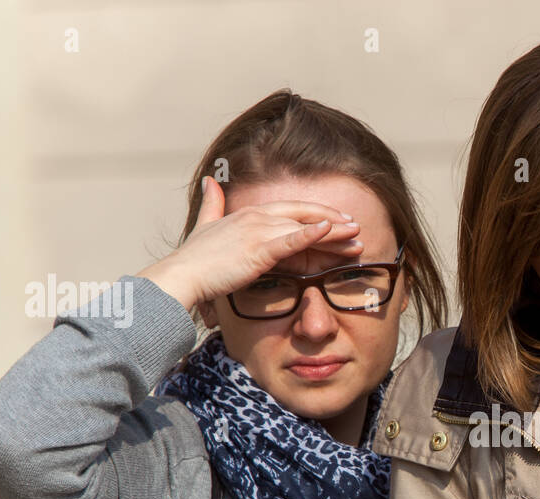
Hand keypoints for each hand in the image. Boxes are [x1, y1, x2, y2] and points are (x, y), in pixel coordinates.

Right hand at [136, 176, 363, 311]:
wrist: (183, 276)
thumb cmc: (194, 259)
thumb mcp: (204, 225)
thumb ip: (212, 203)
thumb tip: (210, 180)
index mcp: (248, 213)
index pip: (291, 209)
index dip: (315, 213)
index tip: (338, 219)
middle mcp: (256, 217)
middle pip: (303, 215)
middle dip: (333, 219)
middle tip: (356, 227)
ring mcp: (257, 231)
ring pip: (304, 227)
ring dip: (333, 231)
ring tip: (357, 236)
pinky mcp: (258, 250)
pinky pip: (291, 239)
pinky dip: (311, 233)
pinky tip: (330, 231)